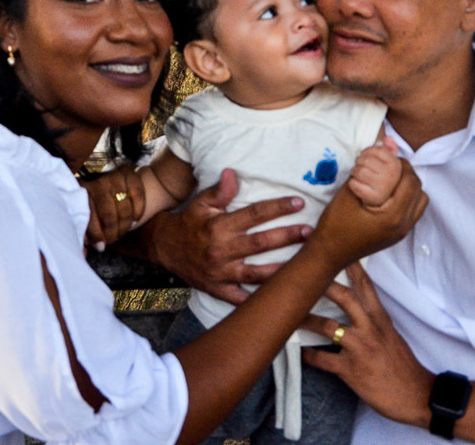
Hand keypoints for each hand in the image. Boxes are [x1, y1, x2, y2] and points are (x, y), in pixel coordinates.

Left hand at [82, 164, 145, 250]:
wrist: (114, 175)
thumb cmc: (96, 200)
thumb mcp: (86, 210)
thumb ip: (85, 227)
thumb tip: (87, 246)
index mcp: (82, 189)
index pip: (90, 215)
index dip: (96, 234)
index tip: (100, 246)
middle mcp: (97, 180)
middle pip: (108, 214)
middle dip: (112, 233)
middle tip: (112, 240)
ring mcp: (114, 175)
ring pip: (124, 209)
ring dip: (125, 226)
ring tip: (122, 233)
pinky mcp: (130, 173)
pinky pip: (137, 196)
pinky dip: (138, 211)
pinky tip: (134, 220)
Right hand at [142, 168, 310, 304]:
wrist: (164, 248)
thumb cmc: (189, 223)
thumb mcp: (201, 203)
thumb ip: (220, 191)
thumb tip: (233, 173)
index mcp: (219, 226)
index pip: (254, 214)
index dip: (277, 208)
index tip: (298, 203)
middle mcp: (221, 250)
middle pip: (260, 243)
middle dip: (287, 237)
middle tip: (310, 233)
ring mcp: (220, 273)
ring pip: (255, 274)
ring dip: (280, 270)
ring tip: (302, 266)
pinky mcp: (218, 289)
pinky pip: (239, 299)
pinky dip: (256, 302)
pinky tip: (277, 300)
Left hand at [303, 262, 433, 428]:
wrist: (416, 396)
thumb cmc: (404, 367)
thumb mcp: (392, 337)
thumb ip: (373, 322)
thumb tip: (356, 311)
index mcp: (381, 320)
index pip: (366, 287)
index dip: (352, 267)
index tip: (340, 248)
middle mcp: (370, 329)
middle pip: (345, 297)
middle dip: (323, 284)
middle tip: (304, 274)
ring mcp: (360, 348)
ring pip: (327, 327)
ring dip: (306, 320)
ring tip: (290, 315)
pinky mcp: (351, 370)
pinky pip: (323, 360)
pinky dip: (310, 356)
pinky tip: (302, 353)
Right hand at [311, 153, 426, 267]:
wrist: (329, 254)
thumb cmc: (335, 225)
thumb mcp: (349, 192)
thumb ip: (369, 169)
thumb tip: (384, 145)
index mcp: (393, 216)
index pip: (410, 181)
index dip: (402, 164)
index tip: (388, 157)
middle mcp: (403, 226)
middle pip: (418, 190)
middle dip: (406, 173)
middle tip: (390, 165)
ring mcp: (402, 232)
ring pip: (419, 201)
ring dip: (409, 186)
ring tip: (391, 178)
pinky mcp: (398, 235)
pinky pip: (412, 211)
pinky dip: (406, 198)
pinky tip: (389, 193)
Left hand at [348, 134, 403, 206]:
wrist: (382, 201)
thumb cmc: (383, 178)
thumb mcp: (389, 163)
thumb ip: (389, 149)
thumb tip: (387, 138)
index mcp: (396, 165)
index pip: (376, 149)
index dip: (367, 152)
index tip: (367, 157)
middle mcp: (391, 175)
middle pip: (365, 160)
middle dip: (359, 162)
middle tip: (360, 167)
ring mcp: (383, 187)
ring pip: (358, 171)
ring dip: (354, 172)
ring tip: (358, 175)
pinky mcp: (373, 197)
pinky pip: (354, 184)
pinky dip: (352, 183)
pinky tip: (358, 185)